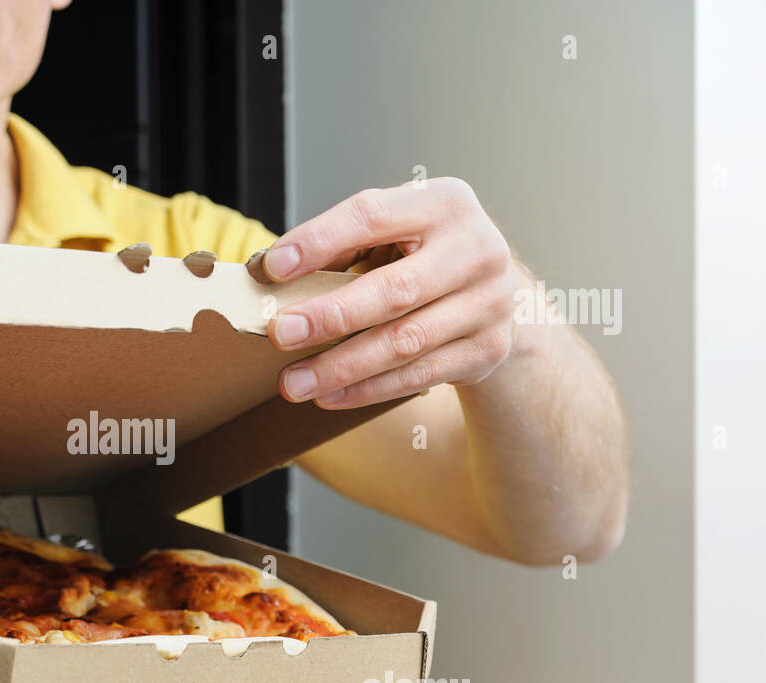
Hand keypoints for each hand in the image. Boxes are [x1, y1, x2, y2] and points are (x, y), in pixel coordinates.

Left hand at [265, 177, 517, 408]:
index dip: (319, 241)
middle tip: (279, 334)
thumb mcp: (393, 234)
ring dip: (341, 367)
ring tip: (293, 382)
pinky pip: (418, 375)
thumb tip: (272, 275)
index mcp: (444, 203)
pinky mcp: (487, 349)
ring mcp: (488, 303)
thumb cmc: (423, 256)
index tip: (271, 268)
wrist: (494, 293)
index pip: (372, 216)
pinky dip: (367, 389)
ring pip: (404, 342)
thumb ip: (343, 247)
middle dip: (330, 316)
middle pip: (394, 290)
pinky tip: (329, 396)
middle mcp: (476, 249)